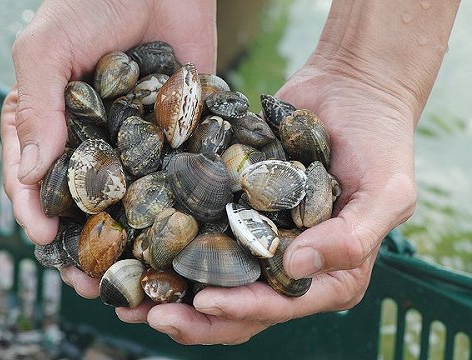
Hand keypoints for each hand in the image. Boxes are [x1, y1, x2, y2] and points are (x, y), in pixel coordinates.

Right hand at [1, 0, 215, 296]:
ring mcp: (135, 143)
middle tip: (88, 282)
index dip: (34, 210)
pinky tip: (179, 240)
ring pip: (128, 202)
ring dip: (128, 243)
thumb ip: (37, 107)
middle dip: (82, 244)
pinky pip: (171, 178)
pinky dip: (173, 211)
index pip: (36, 177)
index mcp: (53, 122)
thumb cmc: (92, 2)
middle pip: (83, 203)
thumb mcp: (47, 48)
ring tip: (133, 278)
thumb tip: (30, 173)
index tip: (42, 238)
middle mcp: (93, 140)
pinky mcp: (174, 137)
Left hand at [116, 60, 416, 344]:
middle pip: (238, 303)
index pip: (279, 304)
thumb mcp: (388, 192)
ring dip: (172, 289)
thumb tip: (295, 267)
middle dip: (195, 315)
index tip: (203, 303)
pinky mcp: (236, 204)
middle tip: (148, 314)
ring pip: (211, 274)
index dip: (241, 309)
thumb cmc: (381, 143)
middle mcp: (287, 262)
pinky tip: (135, 245)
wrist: (352, 90)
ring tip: (127, 298)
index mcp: (326, 273)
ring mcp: (258, 234)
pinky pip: (202, 226)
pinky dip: (171, 241)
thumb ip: (352, 237)